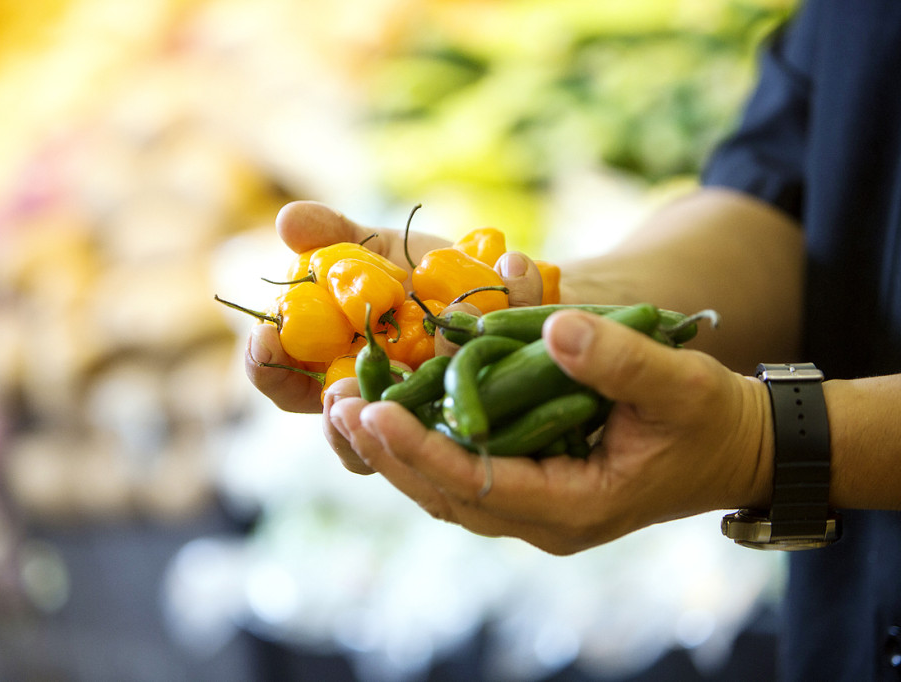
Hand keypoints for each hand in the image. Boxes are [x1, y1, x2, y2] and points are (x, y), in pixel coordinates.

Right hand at [246, 200, 543, 426]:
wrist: (492, 274)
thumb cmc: (416, 270)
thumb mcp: (373, 249)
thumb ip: (331, 235)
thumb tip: (288, 220)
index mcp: (334, 366)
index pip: (284, 383)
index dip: (266, 366)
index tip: (264, 338)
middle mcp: (378, 400)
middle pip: (343, 426)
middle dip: (337, 414)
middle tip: (338, 393)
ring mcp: (430, 408)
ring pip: (409, 431)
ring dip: (405, 402)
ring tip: (409, 366)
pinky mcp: (487, 394)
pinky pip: (495, 376)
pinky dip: (502, 318)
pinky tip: (507, 270)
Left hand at [326, 309, 774, 553]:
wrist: (733, 446)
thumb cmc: (710, 419)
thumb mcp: (680, 383)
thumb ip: (621, 359)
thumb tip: (555, 326)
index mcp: (575, 506)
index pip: (480, 486)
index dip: (423, 452)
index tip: (373, 415)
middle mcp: (544, 518)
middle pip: (445, 494)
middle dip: (389, 453)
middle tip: (335, 406)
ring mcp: (533, 506)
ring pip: (445, 487)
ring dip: (393, 450)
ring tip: (342, 405)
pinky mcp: (529, 483)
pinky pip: (462, 469)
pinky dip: (422, 441)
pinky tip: (387, 406)